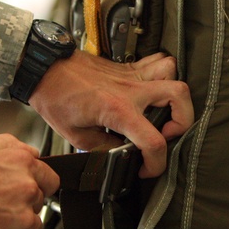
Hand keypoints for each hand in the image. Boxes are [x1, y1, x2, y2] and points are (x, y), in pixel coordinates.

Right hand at [0, 135, 59, 228]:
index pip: (49, 176)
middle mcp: (27, 186)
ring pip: (33, 222)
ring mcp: (22, 213)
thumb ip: (10, 147)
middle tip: (0, 204)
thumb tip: (28, 150)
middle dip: (25, 202)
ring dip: (19, 222)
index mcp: (21, 162)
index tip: (27, 189)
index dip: (38, 184)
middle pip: (40, 199)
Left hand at [30, 52, 192, 177]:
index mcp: (117, 109)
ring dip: (175, 93)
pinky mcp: (128, 67)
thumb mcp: (76, 135)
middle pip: (180, 96)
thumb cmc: (55, 97)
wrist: (44, 69)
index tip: (147, 168)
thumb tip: (122, 154)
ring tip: (164, 109)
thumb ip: (104, 148)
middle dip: (184, 121)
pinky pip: (158, 61)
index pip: (153, 141)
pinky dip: (164, 74)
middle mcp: (130, 89)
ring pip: (173, 72)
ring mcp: (131, 75)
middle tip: (168, 134)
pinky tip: (154, 89)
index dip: (156, 163)